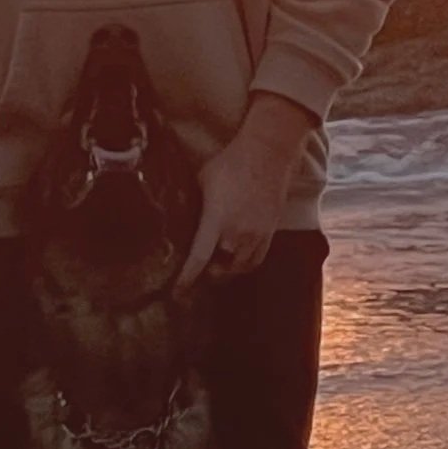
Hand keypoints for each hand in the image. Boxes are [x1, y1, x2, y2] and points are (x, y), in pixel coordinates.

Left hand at [178, 98, 312, 289]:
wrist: (267, 154)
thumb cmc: (230, 163)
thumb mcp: (201, 180)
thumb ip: (193, 204)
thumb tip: (179, 215)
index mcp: (216, 221)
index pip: (198, 260)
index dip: (186, 280)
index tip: (177, 294)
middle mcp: (237, 233)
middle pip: (219, 269)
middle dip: (206, 275)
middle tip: (196, 274)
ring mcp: (256, 235)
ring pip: (239, 268)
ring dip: (226, 272)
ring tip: (216, 269)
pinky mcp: (270, 232)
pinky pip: (256, 260)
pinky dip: (244, 266)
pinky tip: (236, 261)